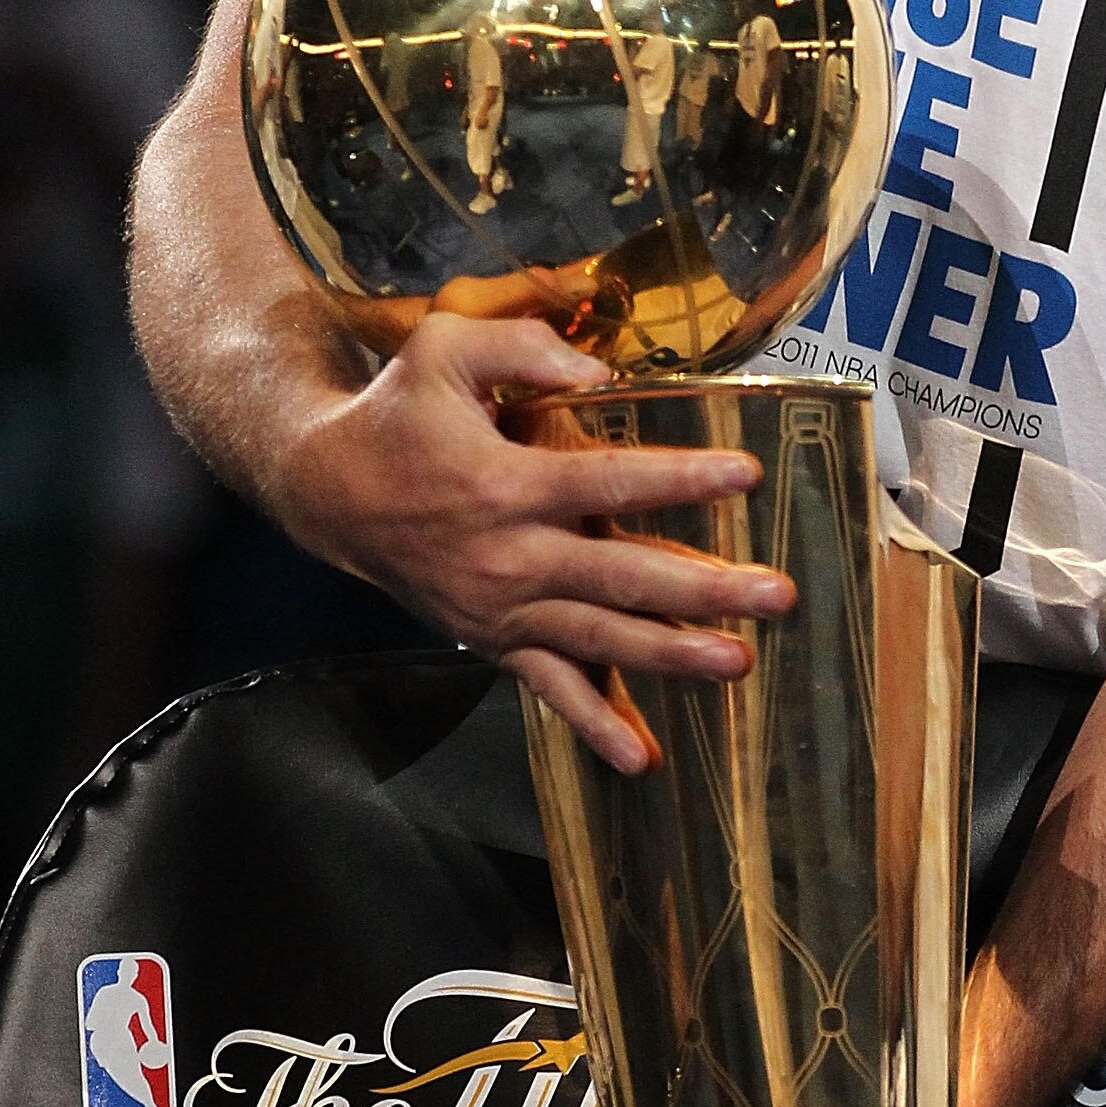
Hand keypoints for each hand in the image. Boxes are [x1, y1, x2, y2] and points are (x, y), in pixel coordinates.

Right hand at [264, 312, 784, 769]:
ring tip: (738, 661)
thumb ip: (523, 349)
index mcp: (504, 483)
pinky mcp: (492, 638)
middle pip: (622, 575)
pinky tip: (639, 758)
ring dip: (671, 655)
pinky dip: (591, 725)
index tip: (747, 475)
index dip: (681, 479)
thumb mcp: (444, 349)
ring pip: (599, 639)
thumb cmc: (397, 412)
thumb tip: (601, 373)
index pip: (611, 481)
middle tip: (777, 594)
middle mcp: (509, 556)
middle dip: (704, 589)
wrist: (329, 492)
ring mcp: (501, 608)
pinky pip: (547, 687)